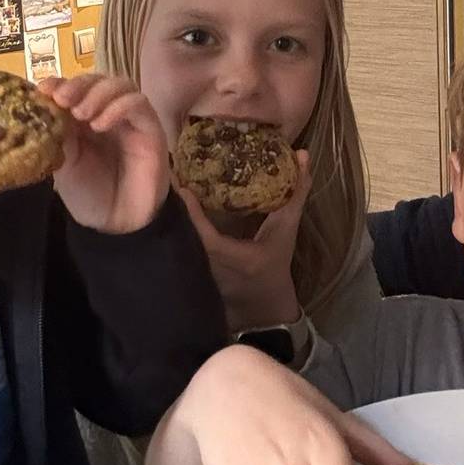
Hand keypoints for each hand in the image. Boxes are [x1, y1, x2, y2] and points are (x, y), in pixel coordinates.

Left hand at [40, 75, 168, 233]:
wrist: (117, 223)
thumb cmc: (89, 194)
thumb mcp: (64, 163)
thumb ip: (59, 135)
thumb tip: (46, 107)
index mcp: (84, 118)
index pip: (75, 88)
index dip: (60, 83)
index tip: (43, 89)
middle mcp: (108, 113)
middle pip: (98, 80)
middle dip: (78, 85)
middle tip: (62, 99)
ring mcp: (131, 119)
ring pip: (121, 85)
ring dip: (98, 93)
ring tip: (81, 113)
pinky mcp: (150, 127)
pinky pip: (139, 104)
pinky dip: (119, 107)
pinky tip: (101, 124)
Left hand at [179, 152, 311, 332]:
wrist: (264, 310)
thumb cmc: (275, 268)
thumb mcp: (286, 232)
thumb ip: (294, 196)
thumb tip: (303, 155)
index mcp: (237, 259)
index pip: (208, 238)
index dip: (193, 215)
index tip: (182, 188)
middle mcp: (213, 269)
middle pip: (183, 237)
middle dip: (172, 208)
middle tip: (165, 174)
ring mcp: (198, 275)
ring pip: (176, 244)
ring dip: (168, 217)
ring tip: (160, 184)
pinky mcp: (188, 276)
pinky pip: (176, 249)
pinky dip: (172, 229)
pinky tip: (166, 207)